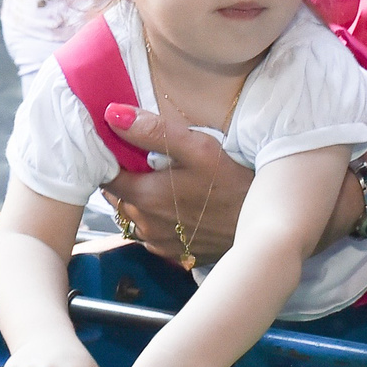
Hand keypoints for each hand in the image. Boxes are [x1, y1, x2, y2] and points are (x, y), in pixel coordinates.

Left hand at [99, 107, 252, 265]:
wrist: (262, 227)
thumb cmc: (233, 185)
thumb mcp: (198, 148)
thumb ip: (153, 131)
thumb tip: (113, 114)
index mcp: (144, 196)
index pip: (104, 176)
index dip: (107, 158)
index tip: (117, 144)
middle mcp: (144, 224)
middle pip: (117, 195)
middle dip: (123, 176)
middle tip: (142, 158)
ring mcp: (158, 242)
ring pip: (132, 215)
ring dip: (138, 198)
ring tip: (160, 180)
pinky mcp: (174, 253)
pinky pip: (151, 231)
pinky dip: (154, 217)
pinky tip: (175, 205)